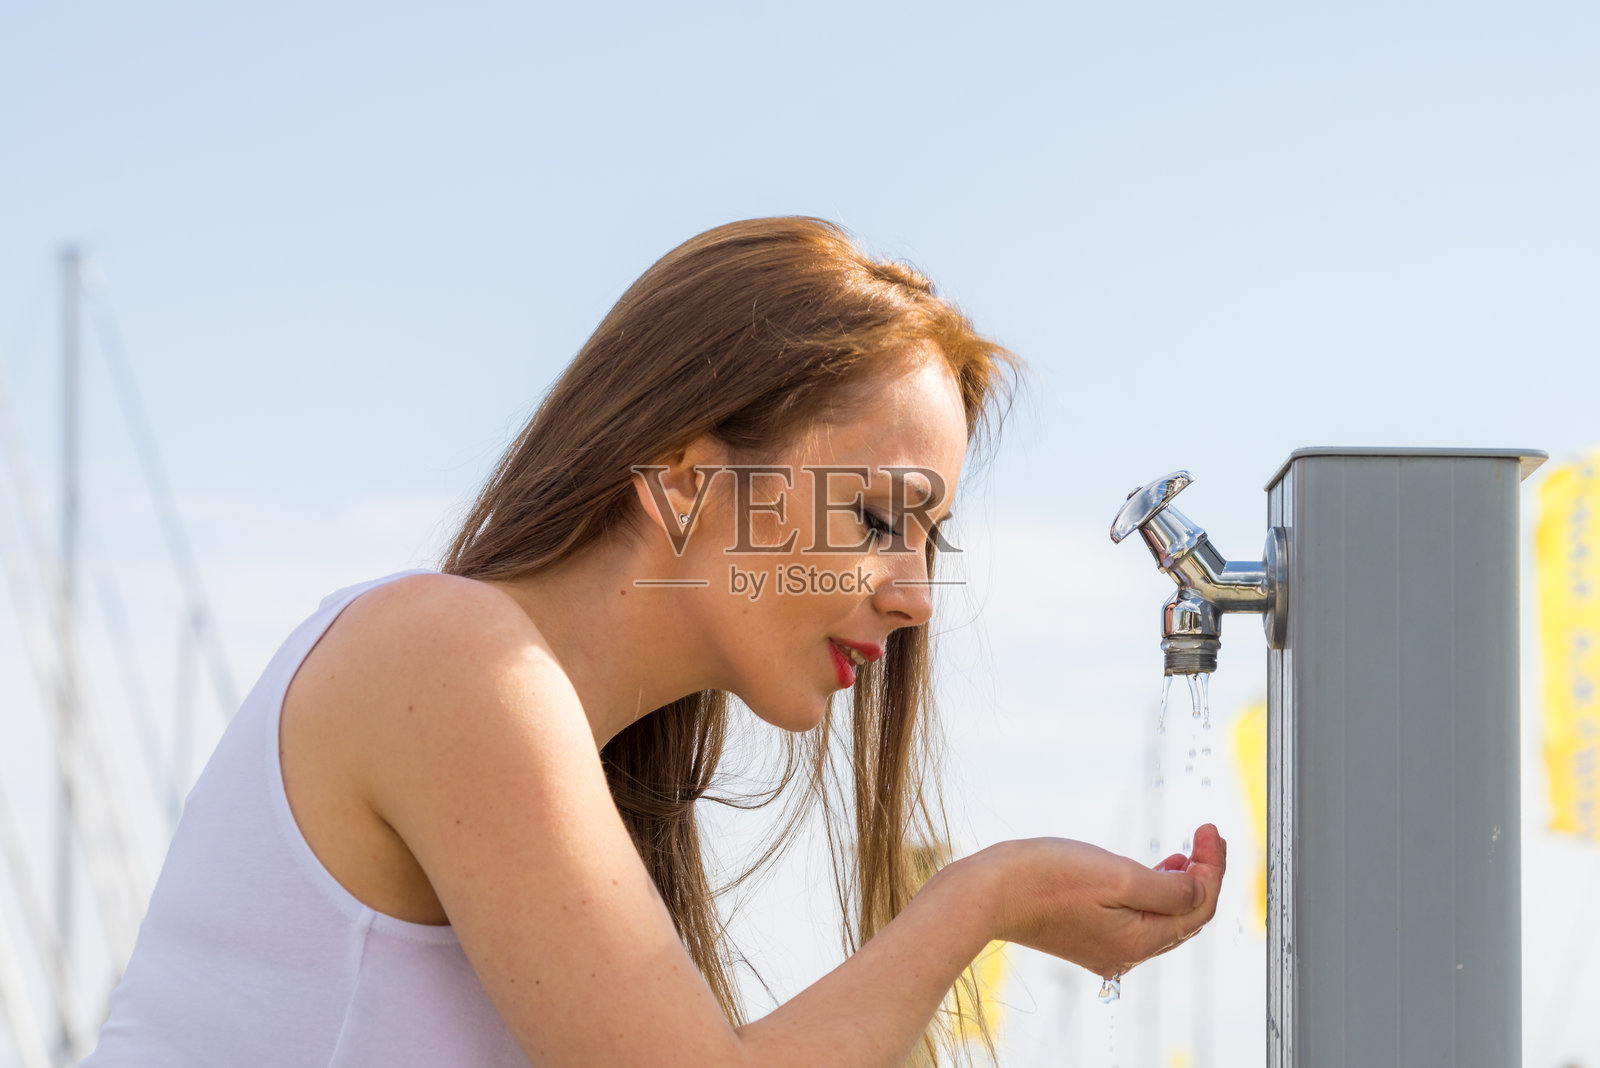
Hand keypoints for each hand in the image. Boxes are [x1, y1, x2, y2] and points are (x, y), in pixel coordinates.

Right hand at [980, 824, 1225, 978]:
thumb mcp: (1119, 875)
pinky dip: (1152, 894)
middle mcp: (1126, 954)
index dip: (1214, 868)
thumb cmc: (1047, 878)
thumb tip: (1201, 890)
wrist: (989, 893)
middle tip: (1207, 836)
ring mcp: (1106, 948)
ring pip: (1162, 919)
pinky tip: (1151, 871)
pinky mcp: (1087, 936)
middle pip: (1185, 918)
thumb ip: (1169, 888)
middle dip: (1203, 876)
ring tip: (1186, 853)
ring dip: (1180, 885)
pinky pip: (1136, 919)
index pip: (1200, 907)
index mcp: (1139, 942)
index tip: (1211, 830)